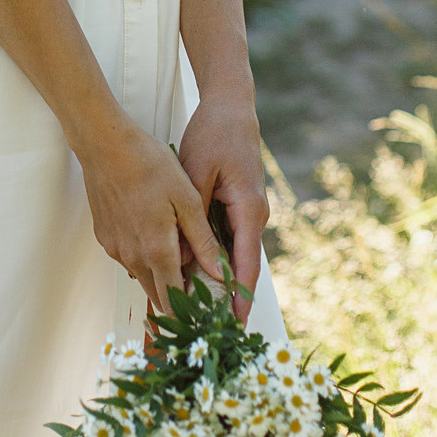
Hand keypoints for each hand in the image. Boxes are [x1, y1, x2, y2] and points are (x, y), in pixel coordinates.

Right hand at [79, 117, 222, 313]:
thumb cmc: (148, 164)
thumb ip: (203, 240)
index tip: (205, 309)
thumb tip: (220, 272)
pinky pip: (128, 258)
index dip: (191, 310)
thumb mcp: (186, 198)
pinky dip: (144, 257)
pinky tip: (155, 234)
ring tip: (181, 259)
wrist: (104, 145)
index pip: (174, 299)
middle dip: (177, 299)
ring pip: (142, 276)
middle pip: (157, 295)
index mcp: (156, 250)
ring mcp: (115, 248)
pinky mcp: (104, 237)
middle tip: (198, 291)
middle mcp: (132, 256)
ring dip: (160, 276)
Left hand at [178, 90, 269, 322]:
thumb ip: (192, 218)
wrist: (230, 107)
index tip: (234, 327)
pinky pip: (228, 239)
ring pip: (234, 254)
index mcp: (249, 210)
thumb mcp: (196, 174)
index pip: (247, 265)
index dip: (240, 299)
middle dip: (229, 298)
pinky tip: (196, 272)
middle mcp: (254, 216)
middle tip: (211, 329)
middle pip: (242, 266)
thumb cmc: (214, 135)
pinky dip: (215, 257)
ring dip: (220, 279)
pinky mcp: (238, 206)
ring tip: (201, 311)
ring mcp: (248, 211)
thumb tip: (182, 258)